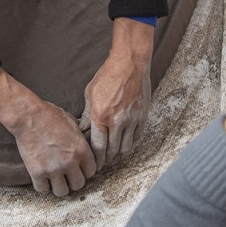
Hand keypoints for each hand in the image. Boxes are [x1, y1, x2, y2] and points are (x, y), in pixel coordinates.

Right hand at [13, 100, 96, 195]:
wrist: (28, 116)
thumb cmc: (50, 115)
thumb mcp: (73, 123)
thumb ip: (81, 139)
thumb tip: (85, 146)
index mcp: (81, 150)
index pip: (91, 172)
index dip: (84, 170)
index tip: (78, 168)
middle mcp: (70, 162)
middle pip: (78, 185)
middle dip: (73, 179)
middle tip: (66, 174)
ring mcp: (53, 169)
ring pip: (62, 192)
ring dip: (59, 185)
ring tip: (54, 178)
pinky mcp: (37, 172)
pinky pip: (43, 189)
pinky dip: (42, 185)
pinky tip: (42, 177)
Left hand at [80, 19, 153, 169]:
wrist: (130, 63)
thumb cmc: (107, 76)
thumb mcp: (90, 94)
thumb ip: (87, 115)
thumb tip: (83, 131)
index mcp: (101, 116)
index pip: (98, 147)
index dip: (96, 158)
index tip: (93, 163)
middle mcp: (117, 121)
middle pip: (112, 151)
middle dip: (106, 160)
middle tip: (102, 163)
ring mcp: (132, 119)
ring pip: (126, 147)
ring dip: (119, 154)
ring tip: (113, 155)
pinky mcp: (142, 116)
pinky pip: (137, 137)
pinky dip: (130, 143)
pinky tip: (124, 143)